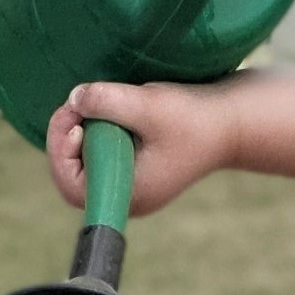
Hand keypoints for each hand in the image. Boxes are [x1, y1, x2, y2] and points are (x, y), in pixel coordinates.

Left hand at [45, 81, 233, 215]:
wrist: (233, 121)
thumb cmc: (196, 119)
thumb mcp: (149, 106)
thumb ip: (107, 101)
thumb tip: (73, 98)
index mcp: (131, 194)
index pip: (73, 187)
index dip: (62, 153)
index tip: (75, 120)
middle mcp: (129, 196)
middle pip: (74, 176)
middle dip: (66, 139)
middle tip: (76, 105)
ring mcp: (134, 183)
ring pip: (86, 163)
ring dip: (81, 131)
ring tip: (92, 103)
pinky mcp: (138, 167)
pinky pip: (102, 155)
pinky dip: (95, 131)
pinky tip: (105, 109)